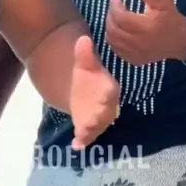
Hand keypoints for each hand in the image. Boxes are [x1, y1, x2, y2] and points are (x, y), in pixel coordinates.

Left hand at [69, 36, 119, 150]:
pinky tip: (75, 145)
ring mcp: (97, 119)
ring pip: (97, 126)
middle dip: (99, 117)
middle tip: (90, 121)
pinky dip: (82, 141)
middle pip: (106, 113)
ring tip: (82, 134)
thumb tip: (83, 39)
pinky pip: (87, 136)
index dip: (107, 95)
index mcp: (108, 87)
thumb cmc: (87, 74)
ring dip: (91, 131)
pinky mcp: (87, 128)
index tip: (104, 96)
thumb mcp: (83, 62)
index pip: (110, 92)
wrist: (82, 88)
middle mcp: (107, 106)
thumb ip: (83, 52)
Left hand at [105, 0, 185, 65]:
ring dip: (110, 27)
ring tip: (115, 17)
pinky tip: (117, 31)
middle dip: (110, 15)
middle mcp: (139, 42)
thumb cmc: (172, 19)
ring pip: (112, 40)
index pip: (121, 17)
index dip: (114, 6)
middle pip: (114, 29)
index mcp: (145, 27)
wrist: (183, 42)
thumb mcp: (164, 2)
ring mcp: (136, 53)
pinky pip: (117, 50)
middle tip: (114, 7)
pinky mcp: (135, 60)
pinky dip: (113, 40)